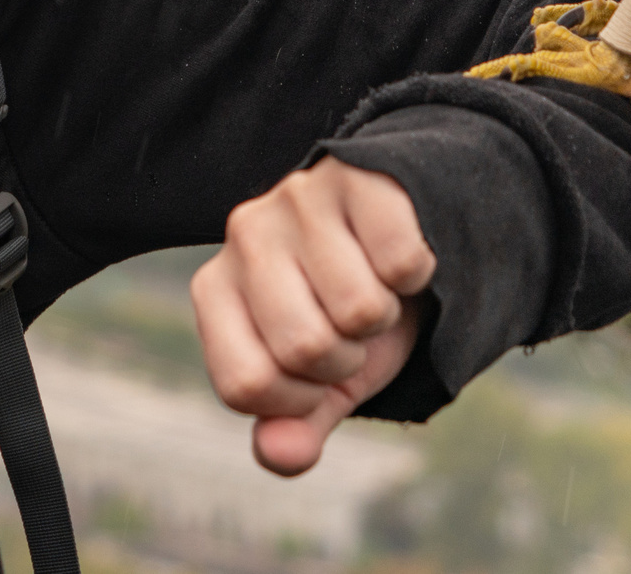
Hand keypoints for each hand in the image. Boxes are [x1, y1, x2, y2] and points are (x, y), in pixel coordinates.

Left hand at [190, 158, 435, 475]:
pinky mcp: (356, 174)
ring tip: (372, 285)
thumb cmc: (345, 312)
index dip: (298, 398)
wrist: (399, 232)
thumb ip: (295, 425)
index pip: (246, 386)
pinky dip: (416, 274)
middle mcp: (243, 236)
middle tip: (350, 325)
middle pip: (305, 347)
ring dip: (383, 315)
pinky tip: (397, 253)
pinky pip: (402, 261)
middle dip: (347, 356)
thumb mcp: (321, 381)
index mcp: (214, 290)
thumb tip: (280, 455)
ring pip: (359, 307)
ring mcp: (295, 197)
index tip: (314, 372)